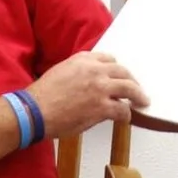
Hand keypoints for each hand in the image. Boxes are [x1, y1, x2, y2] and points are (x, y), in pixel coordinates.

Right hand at [28, 51, 148, 137]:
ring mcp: (101, 88)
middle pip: (123, 72)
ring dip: (138, 95)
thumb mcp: (60, 72)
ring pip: (129, 88)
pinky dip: (127, 114)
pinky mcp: (102, 107)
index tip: (119, 74)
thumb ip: (78, 72)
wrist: (35, 111)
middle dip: (132, 80)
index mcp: (83, 59)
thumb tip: (87, 83)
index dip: (116, 69)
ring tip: (142, 101)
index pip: (109, 59)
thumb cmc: (42, 96)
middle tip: (136, 87)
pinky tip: (126, 118)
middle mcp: (95, 70)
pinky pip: (123, 110)